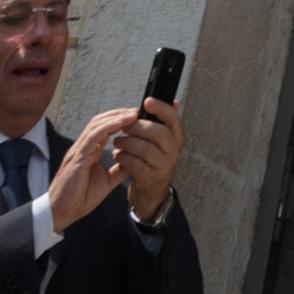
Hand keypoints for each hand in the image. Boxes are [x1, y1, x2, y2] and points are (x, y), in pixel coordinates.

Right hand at [48, 108, 138, 232]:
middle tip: (136, 111)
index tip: (136, 118)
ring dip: (115, 117)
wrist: (62, 212)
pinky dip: (107, 127)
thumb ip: (119, 169)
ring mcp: (79, 150)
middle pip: (100, 121)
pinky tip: (120, 123)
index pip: (104, 128)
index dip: (119, 120)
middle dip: (119, 114)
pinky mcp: (77, 157)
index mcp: (90, 152)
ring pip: (96, 125)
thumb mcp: (106, 181)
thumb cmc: (79, 198)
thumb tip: (134, 160)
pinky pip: (92, 137)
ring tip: (132, 114)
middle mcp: (83, 147)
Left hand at [114, 96, 183, 222]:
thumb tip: (172, 101)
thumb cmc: (153, 160)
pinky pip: (135, 164)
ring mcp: (163, 166)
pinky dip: (124, 158)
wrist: (151, 192)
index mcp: (176, 137)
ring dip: (128, 143)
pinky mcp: (150, 178)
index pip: (173, 118)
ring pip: (145, 149)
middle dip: (139, 127)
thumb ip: (163, 123)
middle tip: (125, 126)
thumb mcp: (162, 142)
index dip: (161, 108)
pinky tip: (119, 155)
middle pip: (159, 133)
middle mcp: (173, 151)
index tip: (146, 102)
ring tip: (118, 142)